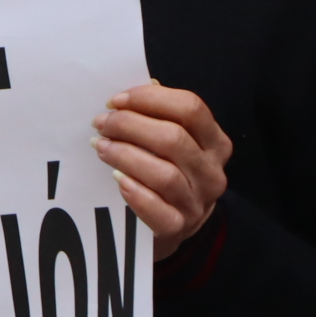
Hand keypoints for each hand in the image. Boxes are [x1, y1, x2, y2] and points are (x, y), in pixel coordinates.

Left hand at [93, 81, 231, 259]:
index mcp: (214, 142)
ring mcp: (197, 202)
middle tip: (101, 123)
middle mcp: (211, 172)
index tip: (114, 100)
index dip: (150, 98)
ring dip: (125, 155)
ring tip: (101, 147)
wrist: (174, 226)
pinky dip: (134, 191)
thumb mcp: (171, 143)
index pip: (191, 108)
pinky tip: (116, 179)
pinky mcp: (178, 227)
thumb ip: (159, 116)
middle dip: (129, 125)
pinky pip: (157, 208)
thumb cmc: (167, 171)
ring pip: (164, 173)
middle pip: (173, 138)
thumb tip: (134, 90)